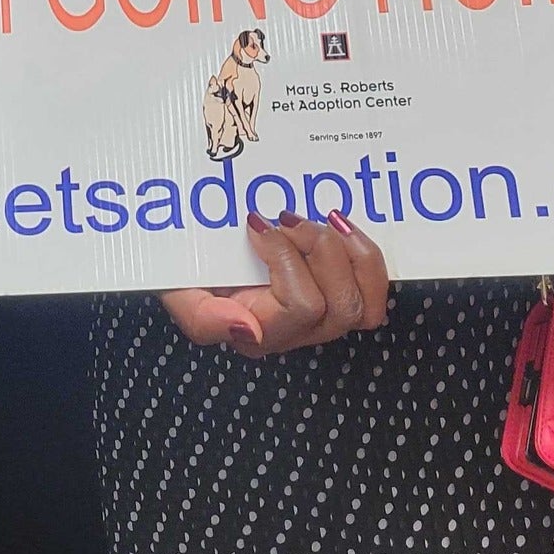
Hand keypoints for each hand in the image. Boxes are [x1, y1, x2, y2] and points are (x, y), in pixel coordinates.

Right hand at [160, 210, 389, 357]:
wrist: (198, 259)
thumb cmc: (189, 273)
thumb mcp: (179, 292)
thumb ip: (203, 318)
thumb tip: (249, 329)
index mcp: (260, 334)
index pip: (302, 306)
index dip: (287, 258)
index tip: (255, 225)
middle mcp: (296, 334)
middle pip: (340, 306)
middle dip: (319, 249)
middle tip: (287, 219)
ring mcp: (323, 320)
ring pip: (364, 303)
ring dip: (347, 251)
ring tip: (320, 220)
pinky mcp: (341, 299)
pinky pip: (374, 294)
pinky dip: (366, 258)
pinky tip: (342, 228)